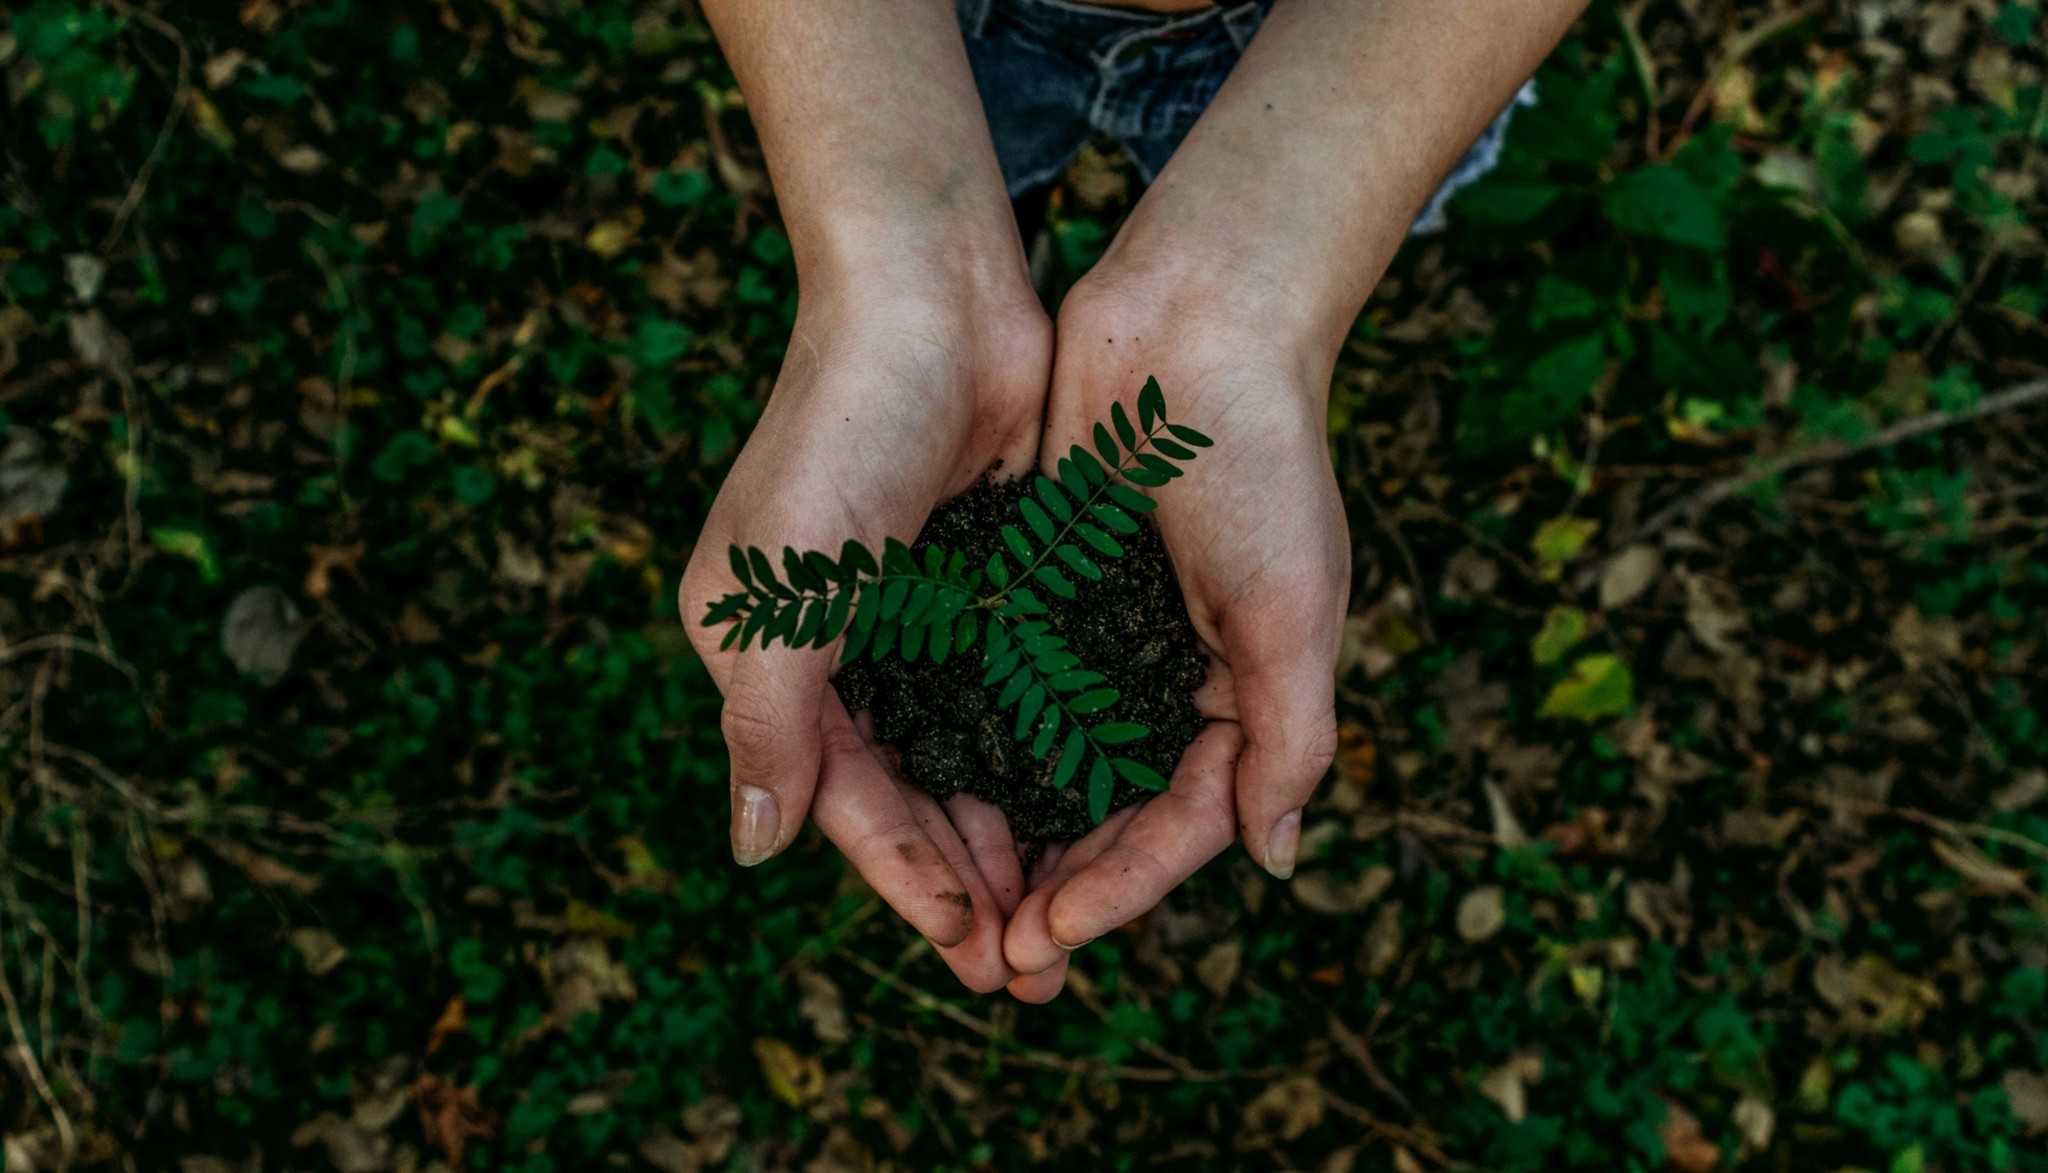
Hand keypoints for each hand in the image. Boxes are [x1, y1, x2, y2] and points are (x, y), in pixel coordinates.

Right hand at [680, 268, 1049, 991]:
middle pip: (908, 793)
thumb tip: (754, 851)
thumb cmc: (841, 430)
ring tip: (1064, 912)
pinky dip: (1043, 753)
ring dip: (1010, 833)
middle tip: (1032, 967)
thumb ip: (768, 723)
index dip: (906, 880)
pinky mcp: (984, 581)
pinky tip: (1089, 807)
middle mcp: (838, 646)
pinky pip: (1013, 692)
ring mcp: (915, 614)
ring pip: (966, 755)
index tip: (973, 952)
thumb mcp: (783, 589)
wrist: (932, 293)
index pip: (843, 798)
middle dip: (966, 880)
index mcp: (769, 654)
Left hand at [1001, 271, 1347, 999]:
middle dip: (1056, 888)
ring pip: (1045, 765)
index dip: (1120, 889)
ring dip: (1006, 836)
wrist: (1195, 321)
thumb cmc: (1261, 460)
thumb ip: (1290, 736)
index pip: (1179, 824)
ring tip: (954, 904)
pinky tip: (922, 789)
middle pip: (1106, 814)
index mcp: (1240, 695)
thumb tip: (1275, 860)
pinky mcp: (1040, 588)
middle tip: (994, 959)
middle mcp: (1166, 678)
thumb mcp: (1294, 608)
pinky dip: (971, 742)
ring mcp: (1099, 636)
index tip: (1049, 936)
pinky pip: (1001, 687)